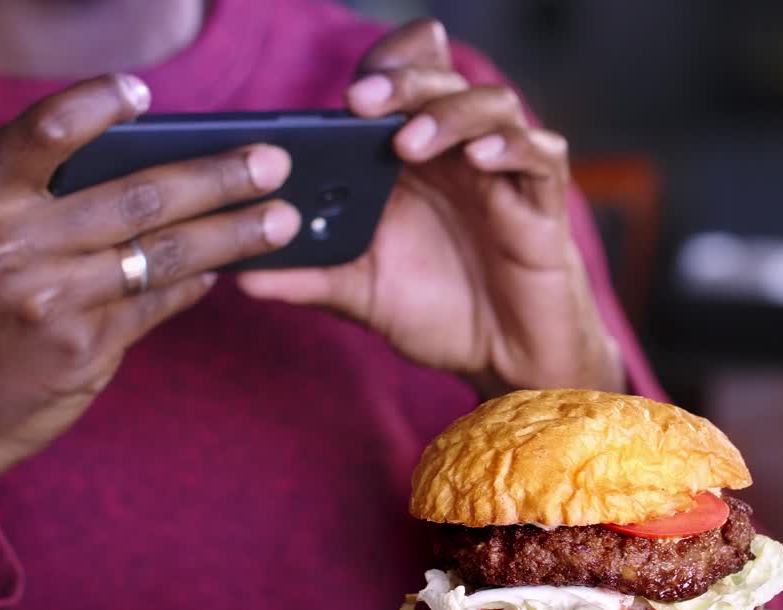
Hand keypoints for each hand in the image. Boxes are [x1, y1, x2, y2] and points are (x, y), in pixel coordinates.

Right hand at [0, 74, 299, 563]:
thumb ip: (30, 187)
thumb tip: (147, 157)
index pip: (47, 131)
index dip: (100, 105)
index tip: (145, 94)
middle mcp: (1, 239)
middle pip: (137, 194)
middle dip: (220, 178)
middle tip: (276, 164)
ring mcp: (44, 296)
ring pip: (162, 251)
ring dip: (234, 235)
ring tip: (282, 221)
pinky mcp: (79, 346)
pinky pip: (156, 301)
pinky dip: (194, 284)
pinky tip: (223, 272)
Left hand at [238, 19, 624, 396]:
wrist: (506, 364)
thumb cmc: (442, 315)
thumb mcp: (364, 296)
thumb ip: (310, 278)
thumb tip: (240, 277)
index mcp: (414, 163)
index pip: (404, 86)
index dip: (384, 71)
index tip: (348, 95)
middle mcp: (458, 156)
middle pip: (443, 83)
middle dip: (404, 83)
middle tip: (363, 104)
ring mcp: (504, 175)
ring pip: (493, 106)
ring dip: (449, 114)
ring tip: (409, 143)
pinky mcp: (542, 203)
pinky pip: (541, 154)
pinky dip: (511, 148)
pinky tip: (479, 160)